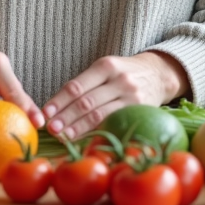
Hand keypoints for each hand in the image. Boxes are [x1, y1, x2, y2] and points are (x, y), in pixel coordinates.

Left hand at [42, 52, 188, 139]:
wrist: (159, 74)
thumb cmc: (124, 72)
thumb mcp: (106, 68)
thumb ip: (86, 83)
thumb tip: (57, 106)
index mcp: (106, 66)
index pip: (78, 86)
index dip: (60, 100)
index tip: (46, 112)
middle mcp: (119, 80)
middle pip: (86, 102)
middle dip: (66, 117)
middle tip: (51, 128)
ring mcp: (131, 97)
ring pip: (99, 115)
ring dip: (78, 128)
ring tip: (63, 136)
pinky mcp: (139, 111)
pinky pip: (113, 123)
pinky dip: (96, 132)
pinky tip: (84, 138)